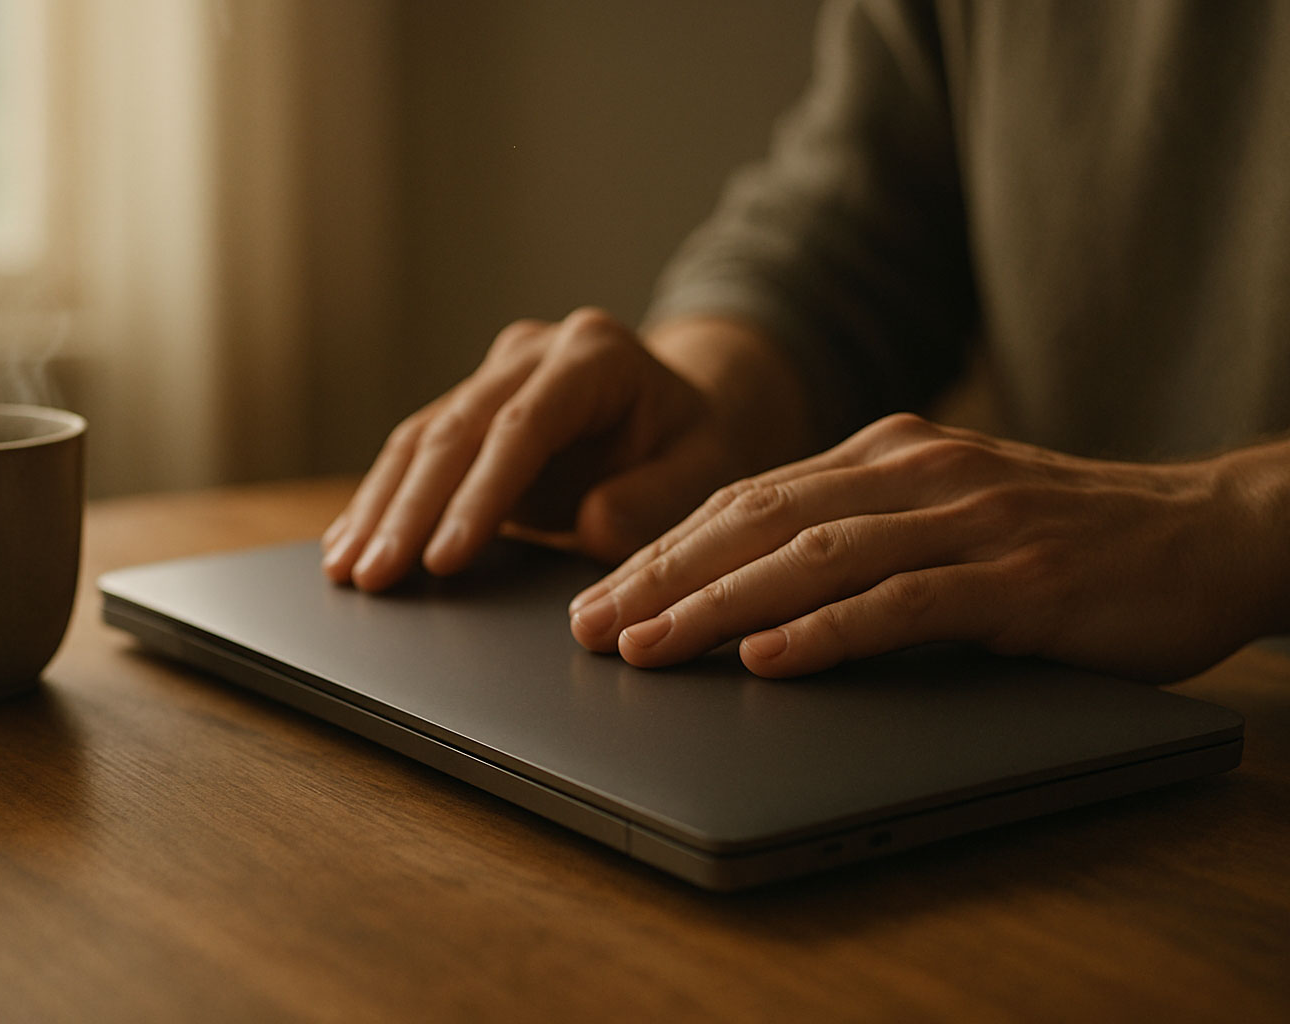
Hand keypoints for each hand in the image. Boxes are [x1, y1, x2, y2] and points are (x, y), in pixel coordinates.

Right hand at [322, 310, 810, 591]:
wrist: (685, 410)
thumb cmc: (700, 443)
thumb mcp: (707, 469)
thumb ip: (657, 497)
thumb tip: (591, 525)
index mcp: (593, 354)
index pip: (520, 427)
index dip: (477, 495)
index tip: (444, 557)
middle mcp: (533, 352)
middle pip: (456, 430)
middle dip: (409, 510)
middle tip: (373, 575)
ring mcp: (495, 374)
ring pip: (422, 438)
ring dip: (380, 507)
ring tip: (345, 570)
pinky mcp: (471, 406)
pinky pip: (417, 451)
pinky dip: (382, 500)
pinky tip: (348, 543)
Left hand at [569, 413, 1289, 681]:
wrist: (1209, 531)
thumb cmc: (1066, 539)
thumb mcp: (947, 519)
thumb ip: (861, 538)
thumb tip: (753, 597)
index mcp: (888, 457)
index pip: (747, 501)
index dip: (663, 550)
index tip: (595, 595)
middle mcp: (914, 473)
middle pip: (758, 521)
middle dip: (662, 576)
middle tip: (587, 625)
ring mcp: (967, 520)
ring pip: (813, 556)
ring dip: (717, 604)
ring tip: (645, 645)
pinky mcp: (1019, 579)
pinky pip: (904, 604)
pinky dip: (828, 632)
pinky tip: (767, 659)